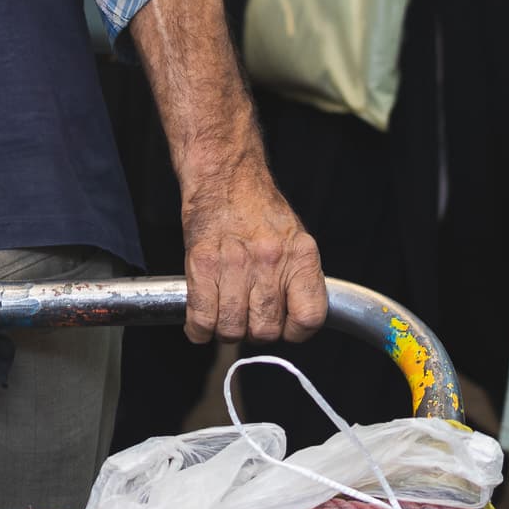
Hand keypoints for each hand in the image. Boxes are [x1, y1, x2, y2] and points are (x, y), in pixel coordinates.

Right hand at [181, 166, 327, 344]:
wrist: (224, 176)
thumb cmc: (257, 207)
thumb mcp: (294, 237)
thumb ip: (298, 277)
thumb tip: (296, 318)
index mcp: (300, 255)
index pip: (309, 317)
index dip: (295, 332)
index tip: (285, 328)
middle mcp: (269, 261)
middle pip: (266, 330)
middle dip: (256, 332)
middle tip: (249, 319)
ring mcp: (234, 264)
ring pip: (232, 329)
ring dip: (227, 331)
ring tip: (225, 316)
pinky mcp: (202, 265)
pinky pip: (202, 318)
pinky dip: (200, 330)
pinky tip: (202, 322)